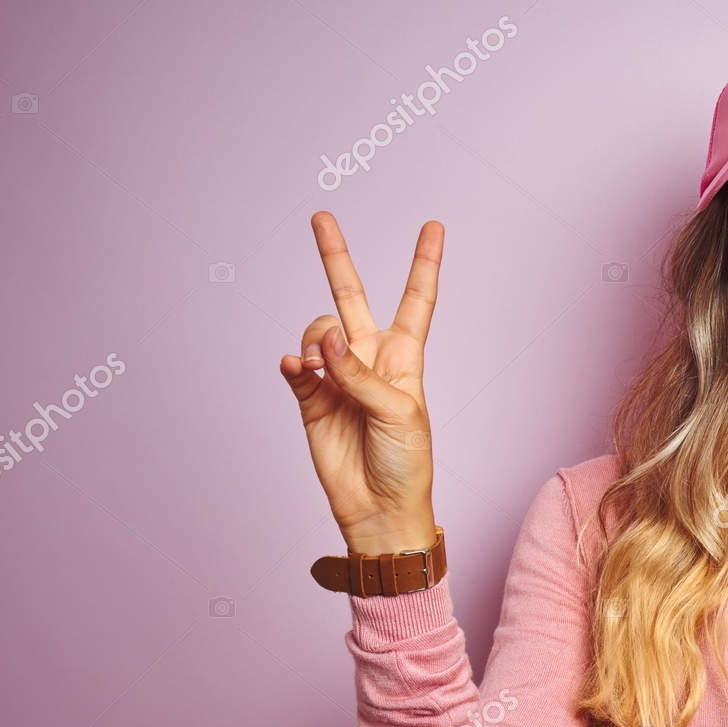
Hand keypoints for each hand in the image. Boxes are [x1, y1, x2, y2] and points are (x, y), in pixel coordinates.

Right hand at [279, 211, 443, 554]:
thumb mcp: (399, 413)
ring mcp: (337, 377)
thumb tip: (324, 343)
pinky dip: (295, 362)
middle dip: (336, 257)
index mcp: (405, 358)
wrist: (379, 508)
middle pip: (351, 297)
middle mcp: (369, 360)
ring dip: (316, 340)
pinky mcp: (310, 399)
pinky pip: (296, 366)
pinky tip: (298, 368)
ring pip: (317, 332)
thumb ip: (360, 374)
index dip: (424, 263)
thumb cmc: (405, 463)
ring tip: (320, 366)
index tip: (432, 226)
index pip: (417, 300)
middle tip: (321, 218)